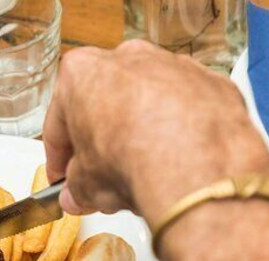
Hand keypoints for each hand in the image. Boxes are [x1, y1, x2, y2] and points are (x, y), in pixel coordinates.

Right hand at [43, 41, 268, 224]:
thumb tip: (80, 194)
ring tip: (141, 176)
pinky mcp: (210, 83)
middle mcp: (128, 59)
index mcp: (82, 73)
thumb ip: (78, 187)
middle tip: (101, 178)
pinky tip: (175, 166)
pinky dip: (180, 135)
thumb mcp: (87, 184)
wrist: (192, 162)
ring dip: (141, 137)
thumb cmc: (130, 158)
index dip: (58, 157)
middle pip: (106, 107)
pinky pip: (187, 112)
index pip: (60, 122)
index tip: (62, 176)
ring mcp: (173, 67)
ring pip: (148, 106)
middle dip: (103, 144)